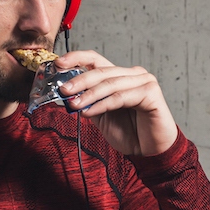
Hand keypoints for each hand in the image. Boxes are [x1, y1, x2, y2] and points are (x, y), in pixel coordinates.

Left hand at [56, 51, 177, 156]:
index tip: (59, 63)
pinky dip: (102, 105)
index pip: (96, 59)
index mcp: (120, 75)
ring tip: (73, 105)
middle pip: (102, 71)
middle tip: (64, 90)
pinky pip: (120, 97)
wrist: (150, 151)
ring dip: (89, 95)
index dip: (77, 58)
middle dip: (80, 80)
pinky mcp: (151, 92)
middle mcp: (133, 74)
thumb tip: (64, 93)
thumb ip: (87, 101)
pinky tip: (89, 112)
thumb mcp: (100, 115)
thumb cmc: (129, 133)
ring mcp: (144, 81)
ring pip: (110, 84)